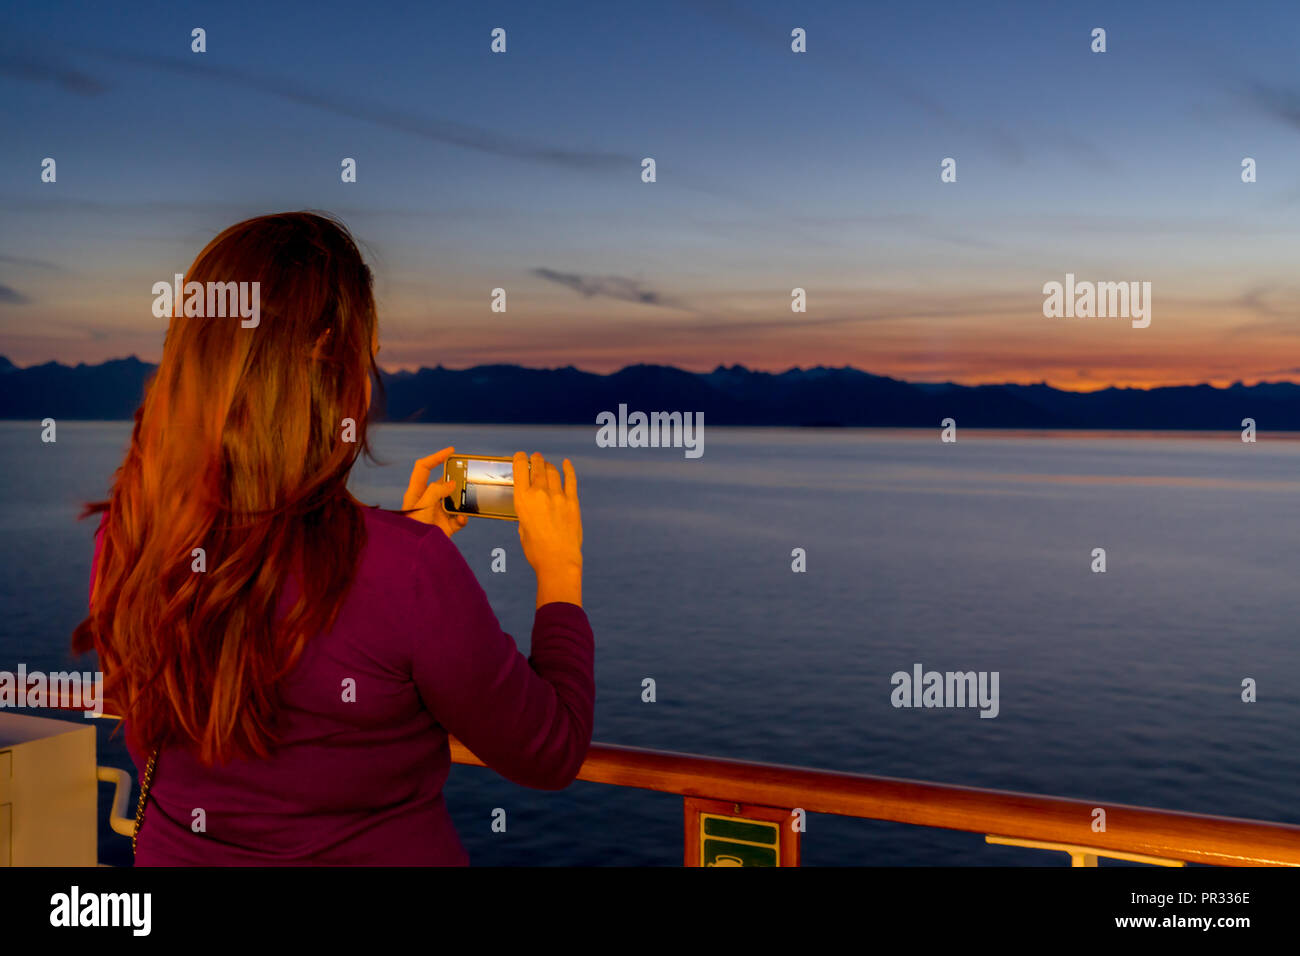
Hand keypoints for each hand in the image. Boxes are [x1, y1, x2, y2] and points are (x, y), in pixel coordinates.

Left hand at [403, 446, 468, 537]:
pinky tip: (461, 519)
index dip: (436, 457)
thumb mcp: (422, 506)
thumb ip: (436, 491)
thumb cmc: (411, 530)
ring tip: (467, 499)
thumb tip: (451, 483)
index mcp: (416, 493)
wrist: (413, 557)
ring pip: (454, 500)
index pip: (423, 468)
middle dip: (455, 480)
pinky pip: (459, 518)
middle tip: (466, 477)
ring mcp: (437, 514)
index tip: (451, 451)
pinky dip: (462, 518)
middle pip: (443, 483)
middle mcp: (427, 501)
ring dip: (461, 500)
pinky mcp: (445, 527)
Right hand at [513, 451, 582, 606]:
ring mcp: (558, 496)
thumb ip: (526, 513)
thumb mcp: (522, 528)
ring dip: (549, 466)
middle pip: (538, 468)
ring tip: (547, 464)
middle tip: (535, 457)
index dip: (520, 459)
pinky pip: (571, 480)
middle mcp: (539, 494)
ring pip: (553, 472)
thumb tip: (532, 506)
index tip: (520, 456)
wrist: (558, 560)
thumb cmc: (536, 549)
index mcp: (522, 500)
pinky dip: (568, 470)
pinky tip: (567, 464)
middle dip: (536, 460)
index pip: (520, 470)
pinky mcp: (572, 502)